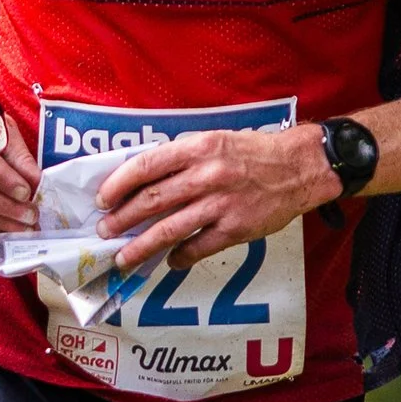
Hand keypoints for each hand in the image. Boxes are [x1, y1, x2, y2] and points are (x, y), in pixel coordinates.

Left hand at [98, 122, 338, 269]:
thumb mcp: (213, 140)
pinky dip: (180, 256)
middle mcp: (208, 175)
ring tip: (124, 257)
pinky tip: (169, 260)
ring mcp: (222, 204)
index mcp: (198, 147)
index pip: (146, 165)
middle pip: (153, 201)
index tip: (103, 199)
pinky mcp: (236, 229)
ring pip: (170, 229)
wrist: (298, 168)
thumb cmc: (252, 152)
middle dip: (123, 219)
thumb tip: (140, 179)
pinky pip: (199, 247)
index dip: (118, 184)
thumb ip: (180, 158)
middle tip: (104, 231)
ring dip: (142, 246)